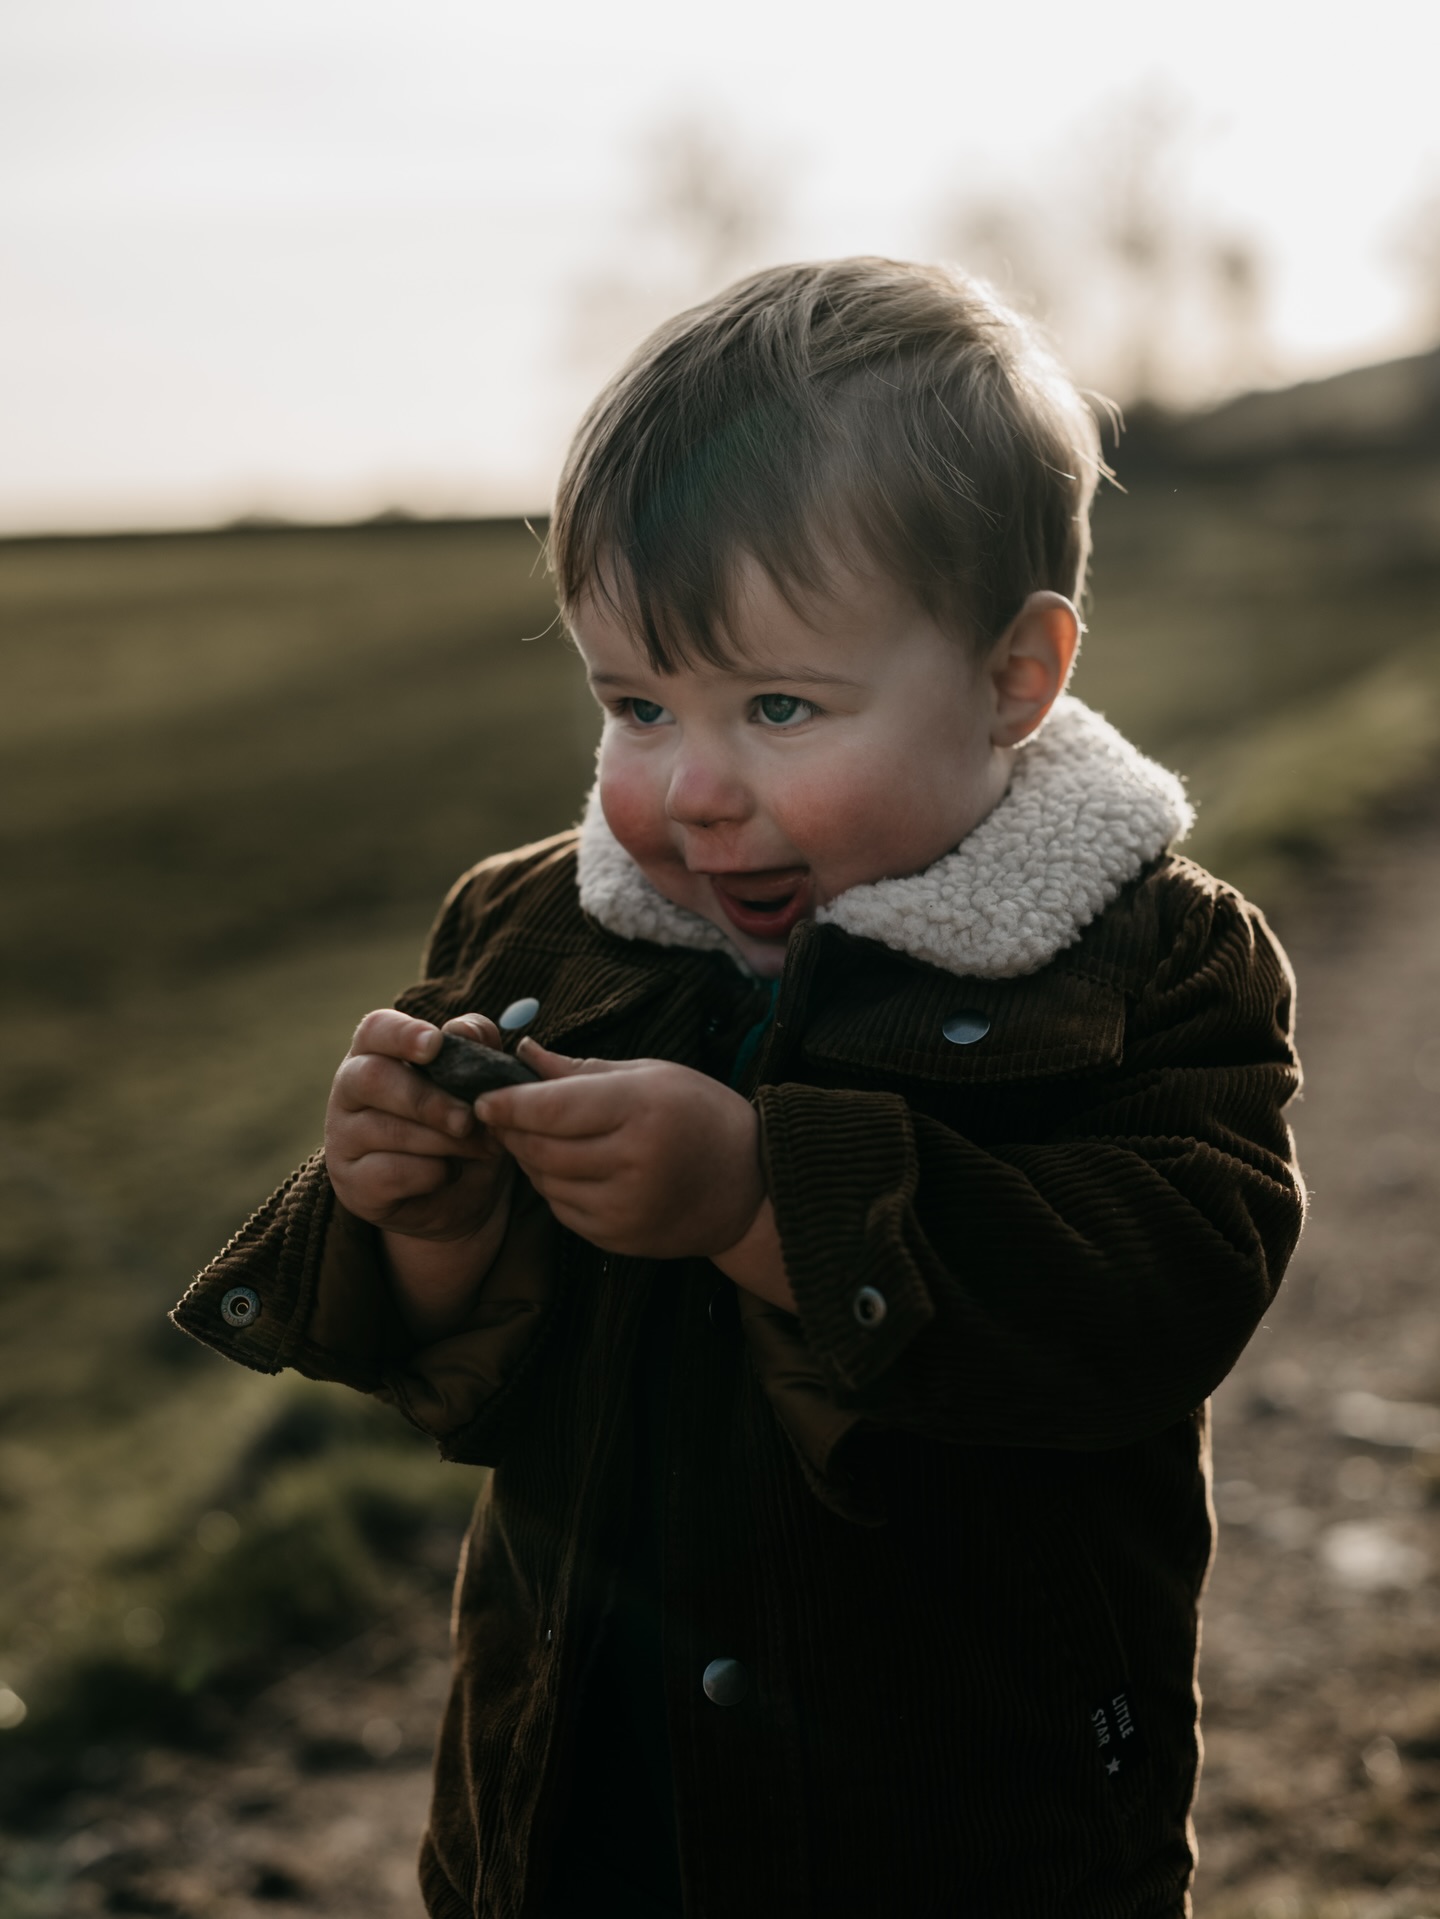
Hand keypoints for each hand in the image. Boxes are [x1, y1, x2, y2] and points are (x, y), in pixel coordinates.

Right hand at [325, 1009, 511, 1241]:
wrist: (457, 1194)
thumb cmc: (460, 1121)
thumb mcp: (476, 1084)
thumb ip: (474, 1049)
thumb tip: (464, 1031)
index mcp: (377, 1051)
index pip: (375, 1029)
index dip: (403, 1034)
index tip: (435, 1045)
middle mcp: (350, 1089)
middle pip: (373, 1078)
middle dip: (428, 1100)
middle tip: (468, 1119)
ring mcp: (344, 1137)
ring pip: (386, 1129)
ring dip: (442, 1141)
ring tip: (479, 1148)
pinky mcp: (352, 1183)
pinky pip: (389, 1173)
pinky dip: (430, 1174)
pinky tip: (448, 1173)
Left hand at [475, 1042, 765, 1262]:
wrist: (749, 1187)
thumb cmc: (699, 1115)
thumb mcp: (650, 1075)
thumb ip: (581, 1069)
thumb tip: (522, 1051)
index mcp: (642, 1109)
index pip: (553, 1109)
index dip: (509, 1104)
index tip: (483, 1098)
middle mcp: (633, 1162)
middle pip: (541, 1149)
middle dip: (512, 1132)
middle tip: (500, 1114)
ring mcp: (626, 1207)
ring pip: (546, 1182)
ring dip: (530, 1159)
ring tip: (539, 1137)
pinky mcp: (619, 1238)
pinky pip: (562, 1210)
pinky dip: (553, 1186)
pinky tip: (569, 1167)